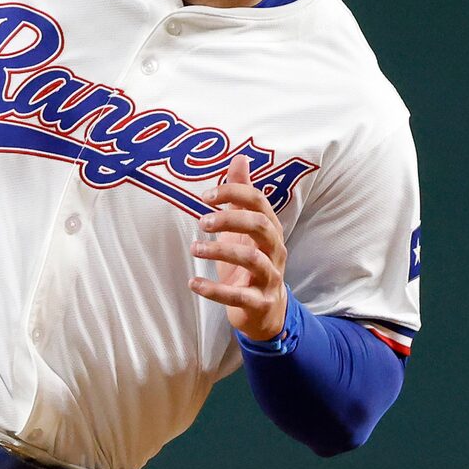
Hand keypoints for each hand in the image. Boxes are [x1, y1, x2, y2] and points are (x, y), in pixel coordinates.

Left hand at [189, 176, 288, 342]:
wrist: (266, 311)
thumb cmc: (252, 262)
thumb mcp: (245, 228)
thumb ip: (242, 195)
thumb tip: (240, 158)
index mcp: (271, 229)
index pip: (258, 202)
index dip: (233, 193)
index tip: (206, 196)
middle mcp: (275, 250)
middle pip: (260, 225)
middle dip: (230, 219)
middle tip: (202, 222)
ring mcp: (270, 277)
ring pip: (252, 259)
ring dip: (220, 251)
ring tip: (194, 248)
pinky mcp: (260, 302)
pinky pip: (238, 296)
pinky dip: (213, 289)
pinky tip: (194, 283)